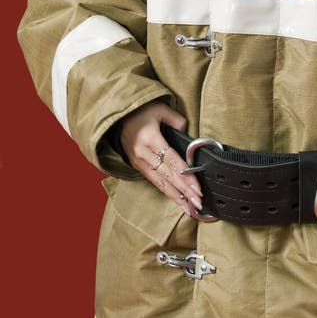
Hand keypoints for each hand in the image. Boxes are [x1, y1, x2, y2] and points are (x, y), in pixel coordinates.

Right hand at [118, 98, 204, 218]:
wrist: (117, 116)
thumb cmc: (142, 111)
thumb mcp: (161, 109)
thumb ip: (177, 121)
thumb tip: (187, 135)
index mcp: (149, 139)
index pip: (172, 161)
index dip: (186, 176)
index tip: (198, 188)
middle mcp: (143, 154)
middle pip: (167, 176)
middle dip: (184, 192)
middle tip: (198, 204)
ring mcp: (139, 162)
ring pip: (160, 183)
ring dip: (176, 197)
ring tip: (189, 209)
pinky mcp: (137, 166)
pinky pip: (154, 181)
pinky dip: (167, 191)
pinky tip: (177, 199)